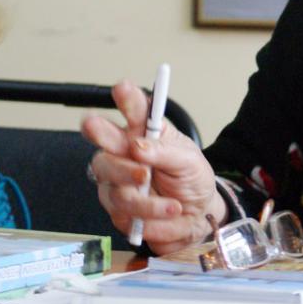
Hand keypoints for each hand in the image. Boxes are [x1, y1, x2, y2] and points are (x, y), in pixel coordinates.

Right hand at [81, 80, 224, 254]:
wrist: (198, 215)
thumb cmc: (191, 179)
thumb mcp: (189, 161)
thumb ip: (166, 152)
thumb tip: (137, 146)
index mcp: (146, 133)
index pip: (134, 111)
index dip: (126, 99)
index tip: (123, 87)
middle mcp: (125, 154)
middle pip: (104, 144)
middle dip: (107, 141)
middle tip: (134, 156)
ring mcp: (116, 182)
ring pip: (111, 183)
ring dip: (143, 197)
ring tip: (172, 204)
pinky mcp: (117, 209)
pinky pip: (122, 212)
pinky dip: (149, 214)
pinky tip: (168, 213)